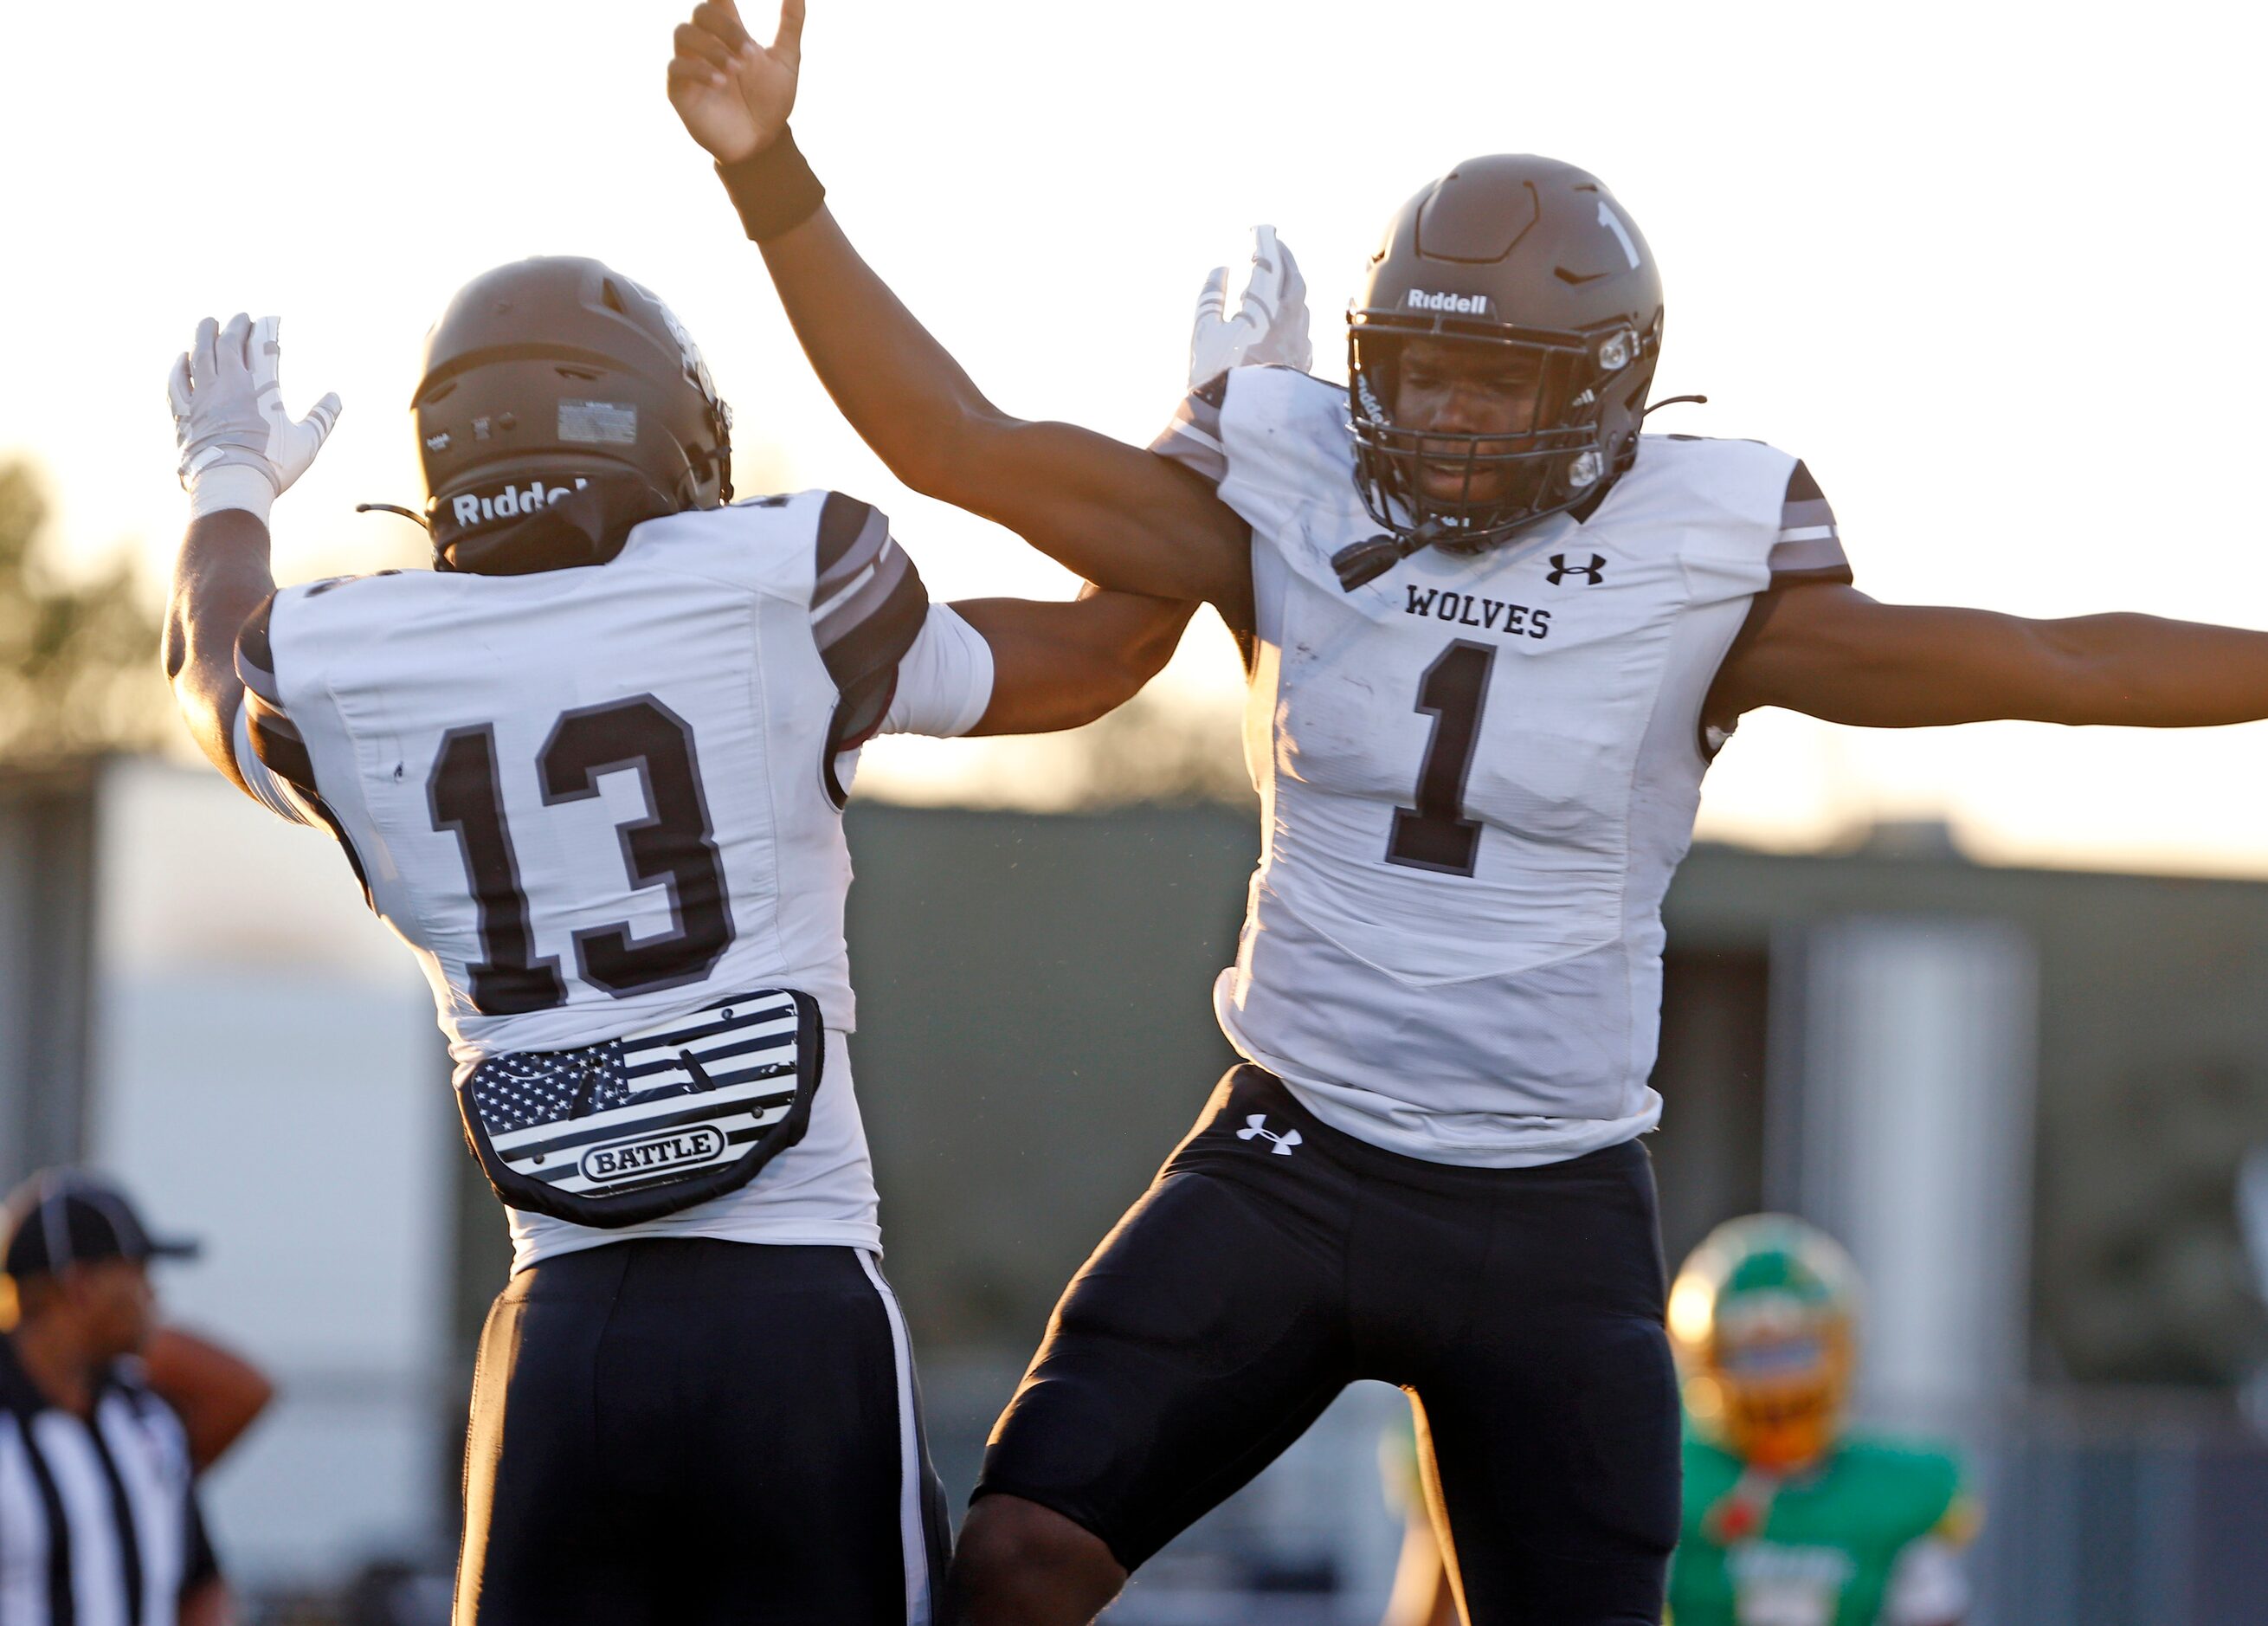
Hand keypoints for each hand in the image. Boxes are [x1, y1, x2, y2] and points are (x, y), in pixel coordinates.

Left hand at [167, 314, 339, 519]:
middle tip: (240, 318)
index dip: (266, 328)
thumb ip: (322, 417)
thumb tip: (336, 397)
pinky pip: (177, 381)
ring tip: (207, 323)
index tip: (270, 319)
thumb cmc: (274, 465)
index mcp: (261, 388)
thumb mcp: (307, 442)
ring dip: (203, 335)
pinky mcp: (184, 413)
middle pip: (227, 343)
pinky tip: (183, 358)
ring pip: (199, 354)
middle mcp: (228, 384)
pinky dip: (180, 366)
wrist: (231, 484)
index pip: (262, 346)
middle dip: (235, 326)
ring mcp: (203, 397)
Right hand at [668, 0, 804, 164]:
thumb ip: (791, 24)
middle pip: (701, 11)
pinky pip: (676, 67)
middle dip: (725, 28)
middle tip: (749, 53)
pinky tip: (721, 83)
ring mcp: (691, 64)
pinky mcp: (680, 89)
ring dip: (711, 47)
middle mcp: (707, 42)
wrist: (762, 143)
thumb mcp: (786, 60)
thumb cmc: (771, 101)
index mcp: (730, 31)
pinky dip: (699, 71)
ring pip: (683, 33)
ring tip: (735, 69)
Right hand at [1189, 225, 1311, 387]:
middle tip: (1273, 243)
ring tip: (1280, 275)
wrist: (1239, 426)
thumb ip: (1211, 297)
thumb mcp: (1202, 334)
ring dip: (1292, 283)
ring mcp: (1299, 345)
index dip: (1264, 243)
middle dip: (1284, 258)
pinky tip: (1288, 317)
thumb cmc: (1214, 379)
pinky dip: (1295, 313)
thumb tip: (1220, 270)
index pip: (1269, 265)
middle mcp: (1288, 323)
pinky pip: (1304, 329)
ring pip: (1302, 304)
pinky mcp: (1302, 364)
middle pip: (1294, 280)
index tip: (1259, 228)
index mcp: (1263, 311)